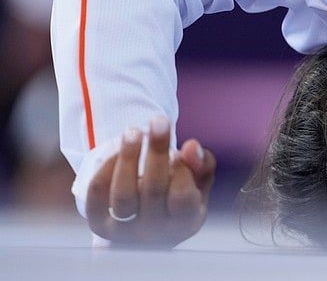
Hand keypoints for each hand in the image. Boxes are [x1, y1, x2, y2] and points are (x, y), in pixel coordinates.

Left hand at [85, 116, 215, 246]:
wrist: (148, 223)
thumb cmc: (179, 196)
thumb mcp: (199, 183)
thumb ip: (202, 166)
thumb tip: (191, 146)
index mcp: (184, 224)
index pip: (182, 198)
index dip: (182, 171)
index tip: (181, 147)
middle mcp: (154, 233)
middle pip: (152, 191)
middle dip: (157, 152)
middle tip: (160, 121)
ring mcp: (124, 232)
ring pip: (122, 195)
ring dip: (128, 158)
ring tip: (134, 131)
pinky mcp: (99, 226)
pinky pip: (97, 195)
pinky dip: (105, 170)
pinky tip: (118, 150)